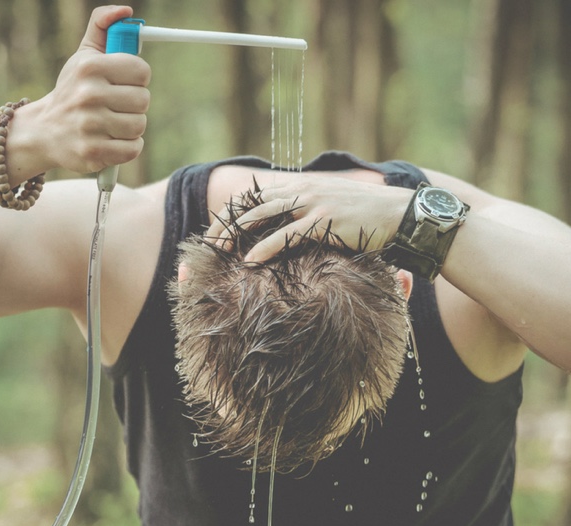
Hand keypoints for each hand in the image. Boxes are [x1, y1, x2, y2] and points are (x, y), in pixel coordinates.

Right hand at [8, 6, 150, 176]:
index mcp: (89, 68)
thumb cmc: (72, 90)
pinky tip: (111, 140)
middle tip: (115, 105)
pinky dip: (127, 147)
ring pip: (139, 126)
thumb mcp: (83, 55)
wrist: (43, 131)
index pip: (142, 71)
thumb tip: (125, 11)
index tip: (123, 82)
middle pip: (143, 100)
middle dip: (133, 104)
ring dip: (131, 126)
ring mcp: (89, 126)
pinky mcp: (92, 153)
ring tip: (112, 123)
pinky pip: (132, 149)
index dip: (136, 78)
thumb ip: (102, 27)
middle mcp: (88, 95)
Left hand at [205, 174, 412, 261]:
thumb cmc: (363, 216)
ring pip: (264, 215)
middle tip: (208, 242)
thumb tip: (285, 227)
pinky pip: (287, 235)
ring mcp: (312, 203)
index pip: (256, 194)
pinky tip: (250, 261)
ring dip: (237, 232)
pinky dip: (266, 248)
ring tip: (219, 250)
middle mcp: (302, 188)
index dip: (233, 211)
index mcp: (300, 184)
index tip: (216, 229)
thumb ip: (304, 211)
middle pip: (252, 202)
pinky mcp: (324, 221)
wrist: (398, 214)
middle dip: (226, 222)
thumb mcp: (329, 206)